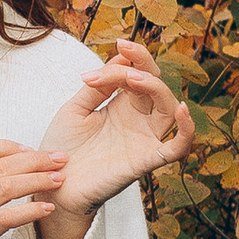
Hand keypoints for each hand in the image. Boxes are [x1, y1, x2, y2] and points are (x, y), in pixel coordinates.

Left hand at [34, 55, 195, 238]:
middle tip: (122, 57)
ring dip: (156, 86)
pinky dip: (186, 130)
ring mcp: (144, 139)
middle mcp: (138, 120)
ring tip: (132, 78)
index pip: (137, 73)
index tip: (101, 60)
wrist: (51, 183)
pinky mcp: (145, 161)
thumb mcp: (74, 109)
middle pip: (156, 84)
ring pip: (168, 107)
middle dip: (143, 64)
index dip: (127, 59)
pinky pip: (177, 148)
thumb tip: (120, 55)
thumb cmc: (63, 148)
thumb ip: (96, 86)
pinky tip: (181, 110)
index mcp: (122, 106)